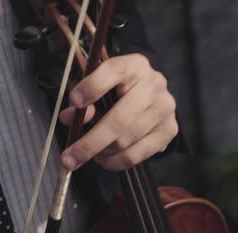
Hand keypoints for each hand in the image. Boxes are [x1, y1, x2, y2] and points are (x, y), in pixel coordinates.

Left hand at [59, 54, 177, 171]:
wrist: (152, 99)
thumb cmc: (118, 91)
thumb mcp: (98, 87)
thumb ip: (83, 100)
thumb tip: (69, 119)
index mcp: (134, 65)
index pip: (115, 70)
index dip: (93, 86)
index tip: (74, 102)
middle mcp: (154, 85)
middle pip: (119, 120)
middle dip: (89, 143)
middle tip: (68, 159)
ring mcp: (164, 109)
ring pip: (124, 142)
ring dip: (101, 153)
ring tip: (90, 154)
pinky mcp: (169, 130)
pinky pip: (135, 156)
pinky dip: (114, 162)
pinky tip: (104, 158)